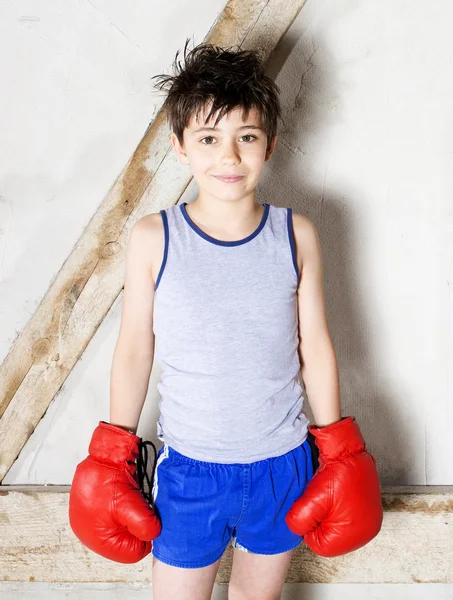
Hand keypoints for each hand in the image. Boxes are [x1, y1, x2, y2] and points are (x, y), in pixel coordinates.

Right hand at [69, 421, 161, 562]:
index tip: (151, 523)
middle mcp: (88, 533)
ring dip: (130, 518)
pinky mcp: (91, 507)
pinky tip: (126, 498)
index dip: (145, 538)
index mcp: (95, 538)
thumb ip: (146, 527)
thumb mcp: (132, 507)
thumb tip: (154, 535)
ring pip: (119, 529)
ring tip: (133, 502)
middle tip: (142, 510)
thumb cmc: (109, 478)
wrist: (103, 453)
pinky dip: (122, 509)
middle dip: (136, 528)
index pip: (130, 554)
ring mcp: (88, 519)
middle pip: (124, 542)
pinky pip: (112, 517)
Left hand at [285, 416, 382, 556]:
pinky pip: (347, 516)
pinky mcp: (369, 508)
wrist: (348, 449)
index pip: (321, 545)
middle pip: (331, 538)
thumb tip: (296, 529)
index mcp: (355, 534)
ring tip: (326, 495)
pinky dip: (337, 508)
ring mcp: (370, 519)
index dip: (309, 526)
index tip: (310, 506)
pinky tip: (334, 494)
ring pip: (337, 526)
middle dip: (319, 522)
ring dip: (328, 514)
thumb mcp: (310, 501)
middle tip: (318, 500)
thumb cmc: (334, 474)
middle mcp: (367, 531)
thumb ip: (299, 522)